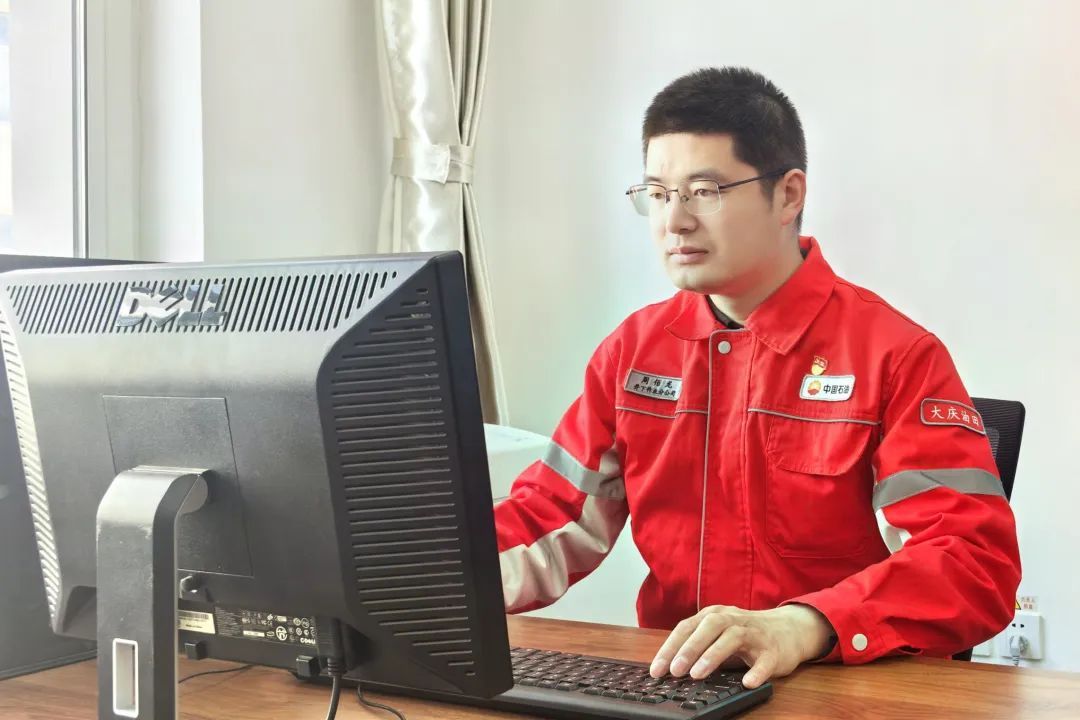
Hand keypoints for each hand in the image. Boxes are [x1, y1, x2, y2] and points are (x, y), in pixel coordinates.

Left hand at [649, 604, 832, 688]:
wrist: (789, 629)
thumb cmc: (746, 634)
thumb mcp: (718, 634)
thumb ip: (697, 646)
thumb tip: (669, 668)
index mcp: (714, 615)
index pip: (687, 627)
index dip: (669, 648)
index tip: (656, 669)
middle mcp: (732, 619)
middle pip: (708, 627)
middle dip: (688, 649)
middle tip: (674, 671)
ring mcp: (754, 633)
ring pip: (732, 638)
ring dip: (713, 656)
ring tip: (697, 675)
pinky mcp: (773, 650)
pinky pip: (765, 660)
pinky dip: (756, 671)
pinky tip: (747, 682)